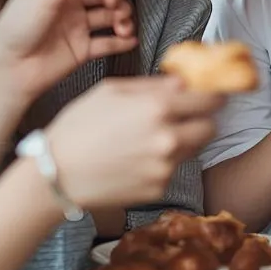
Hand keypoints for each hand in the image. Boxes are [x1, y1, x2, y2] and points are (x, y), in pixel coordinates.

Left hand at [0, 0, 136, 101]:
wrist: (9, 70)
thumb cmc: (16, 29)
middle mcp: (66, 2)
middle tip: (114, 4)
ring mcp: (75, 25)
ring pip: (109, 16)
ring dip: (122, 17)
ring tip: (123, 25)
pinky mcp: (82, 48)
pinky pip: (108, 42)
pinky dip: (121, 41)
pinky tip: (129, 39)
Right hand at [45, 76, 223, 207]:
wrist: (56, 174)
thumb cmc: (79, 126)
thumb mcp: (112, 90)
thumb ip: (154, 85)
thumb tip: (184, 80)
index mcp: (157, 107)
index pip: (211, 99)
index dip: (215, 94)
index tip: (212, 94)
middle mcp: (168, 138)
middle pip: (212, 127)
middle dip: (203, 120)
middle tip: (186, 117)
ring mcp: (165, 167)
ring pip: (195, 149)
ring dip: (185, 141)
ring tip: (154, 138)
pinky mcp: (159, 189)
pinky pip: (174, 170)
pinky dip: (164, 163)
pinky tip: (138, 159)